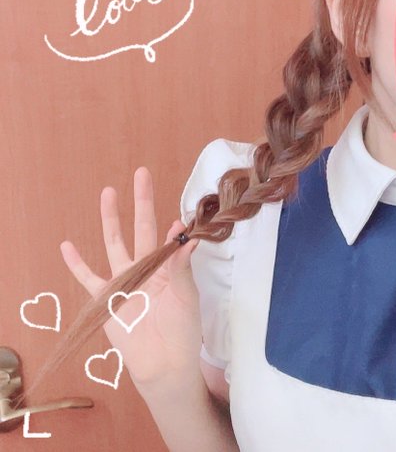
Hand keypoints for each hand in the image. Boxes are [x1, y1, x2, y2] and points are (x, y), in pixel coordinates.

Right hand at [59, 166, 202, 388]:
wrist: (164, 363)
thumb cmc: (182, 330)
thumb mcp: (186, 296)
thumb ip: (181, 267)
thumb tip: (186, 236)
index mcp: (168, 267)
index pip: (168, 236)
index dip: (173, 223)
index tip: (181, 214)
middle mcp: (146, 269)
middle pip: (141, 228)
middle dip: (141, 202)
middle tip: (141, 174)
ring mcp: (125, 281)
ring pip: (115, 243)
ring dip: (110, 219)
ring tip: (108, 193)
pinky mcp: (107, 299)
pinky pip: (89, 278)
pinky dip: (77, 264)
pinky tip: (67, 246)